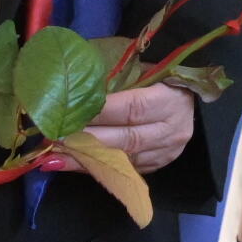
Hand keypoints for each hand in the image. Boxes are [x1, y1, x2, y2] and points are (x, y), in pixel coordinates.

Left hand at [42, 83, 194, 181]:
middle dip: (86, 140)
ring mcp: (166, 152)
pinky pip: (123, 171)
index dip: (99, 113)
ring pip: (122, 160)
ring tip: (53, 159)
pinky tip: (72, 165)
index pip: (131, 108)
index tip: (67, 114)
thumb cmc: (159, 77)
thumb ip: (115, 80)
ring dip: (85, 159)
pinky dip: (96, 168)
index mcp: (170, 100)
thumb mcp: (142, 70)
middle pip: (125, 139)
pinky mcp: (156, 165)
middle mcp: (172, 130)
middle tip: (53, 139)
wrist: (188, 100)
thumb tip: (74, 86)